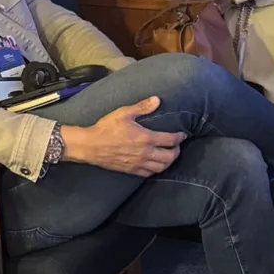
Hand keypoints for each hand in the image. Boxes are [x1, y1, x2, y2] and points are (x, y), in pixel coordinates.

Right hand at [60, 97, 186, 175]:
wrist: (90, 145)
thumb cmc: (106, 128)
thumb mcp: (124, 113)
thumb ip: (142, 107)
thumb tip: (157, 100)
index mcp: (146, 138)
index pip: (170, 140)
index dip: (179, 137)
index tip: (182, 135)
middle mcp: (145, 153)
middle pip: (169, 157)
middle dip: (176, 151)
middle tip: (176, 146)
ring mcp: (138, 164)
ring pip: (161, 167)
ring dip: (168, 162)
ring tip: (168, 156)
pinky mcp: (131, 170)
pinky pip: (148, 173)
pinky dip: (155, 170)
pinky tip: (155, 165)